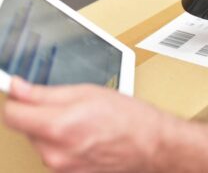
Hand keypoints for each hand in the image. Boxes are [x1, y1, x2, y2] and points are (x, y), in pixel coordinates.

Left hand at [2, 77, 174, 172]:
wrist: (149, 144)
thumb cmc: (128, 117)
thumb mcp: (86, 92)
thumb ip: (45, 92)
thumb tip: (18, 88)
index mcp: (57, 127)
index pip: (11, 113)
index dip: (16, 98)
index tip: (22, 91)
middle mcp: (54, 152)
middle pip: (25, 126)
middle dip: (38, 112)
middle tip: (66, 103)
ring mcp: (60, 167)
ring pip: (39, 139)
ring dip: (51, 126)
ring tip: (79, 118)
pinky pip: (52, 151)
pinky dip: (61, 140)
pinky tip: (82, 132)